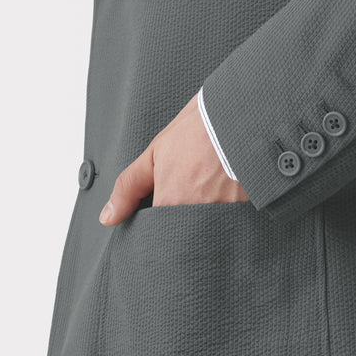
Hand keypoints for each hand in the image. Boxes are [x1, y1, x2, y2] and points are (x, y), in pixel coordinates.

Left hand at [98, 92, 248, 224]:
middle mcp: (197, 216)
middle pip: (184, 239)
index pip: (158, 236)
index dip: (160, 228)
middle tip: (193, 198)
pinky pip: (232, 228)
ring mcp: (224, 217)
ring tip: (212, 195)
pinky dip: (229, 221)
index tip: (168, 213)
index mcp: (171, 204)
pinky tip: (229, 198)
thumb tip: (108, 217)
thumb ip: (128, 188)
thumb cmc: (198, 131)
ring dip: (207, 225)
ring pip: (208, 235)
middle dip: (184, 229)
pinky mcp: (246, 214)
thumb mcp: (154, 155)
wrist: (240, 116)